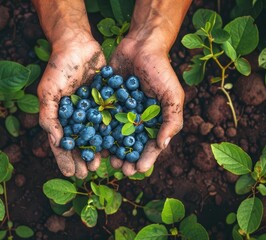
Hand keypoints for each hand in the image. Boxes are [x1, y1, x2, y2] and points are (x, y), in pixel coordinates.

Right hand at [37, 37, 105, 178]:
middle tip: (90, 171)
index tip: (72, 173)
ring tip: (103, 163)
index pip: (61, 143)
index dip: (66, 159)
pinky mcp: (105, 101)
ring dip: (98, 150)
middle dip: (83, 158)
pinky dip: (111, 133)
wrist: (77, 44)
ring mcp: (90, 110)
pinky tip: (116, 144)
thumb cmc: (58, 67)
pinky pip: (109, 120)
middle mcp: (75, 117)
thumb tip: (56, 141)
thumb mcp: (48, 91)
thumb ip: (49, 116)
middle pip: (79, 143)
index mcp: (59, 117)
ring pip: (95, 135)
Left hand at [110, 37, 184, 175]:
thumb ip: (171, 119)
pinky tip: (93, 140)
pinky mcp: (107, 102)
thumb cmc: (160, 70)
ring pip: (115, 136)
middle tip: (120, 169)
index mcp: (154, 120)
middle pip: (131, 145)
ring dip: (111, 150)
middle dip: (127, 158)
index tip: (138, 170)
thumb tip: (163, 145)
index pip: (151, 145)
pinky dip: (98, 130)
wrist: (140, 45)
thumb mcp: (172, 95)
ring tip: (107, 161)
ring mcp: (121, 111)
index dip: (146, 158)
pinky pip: (102, 119)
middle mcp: (137, 119)